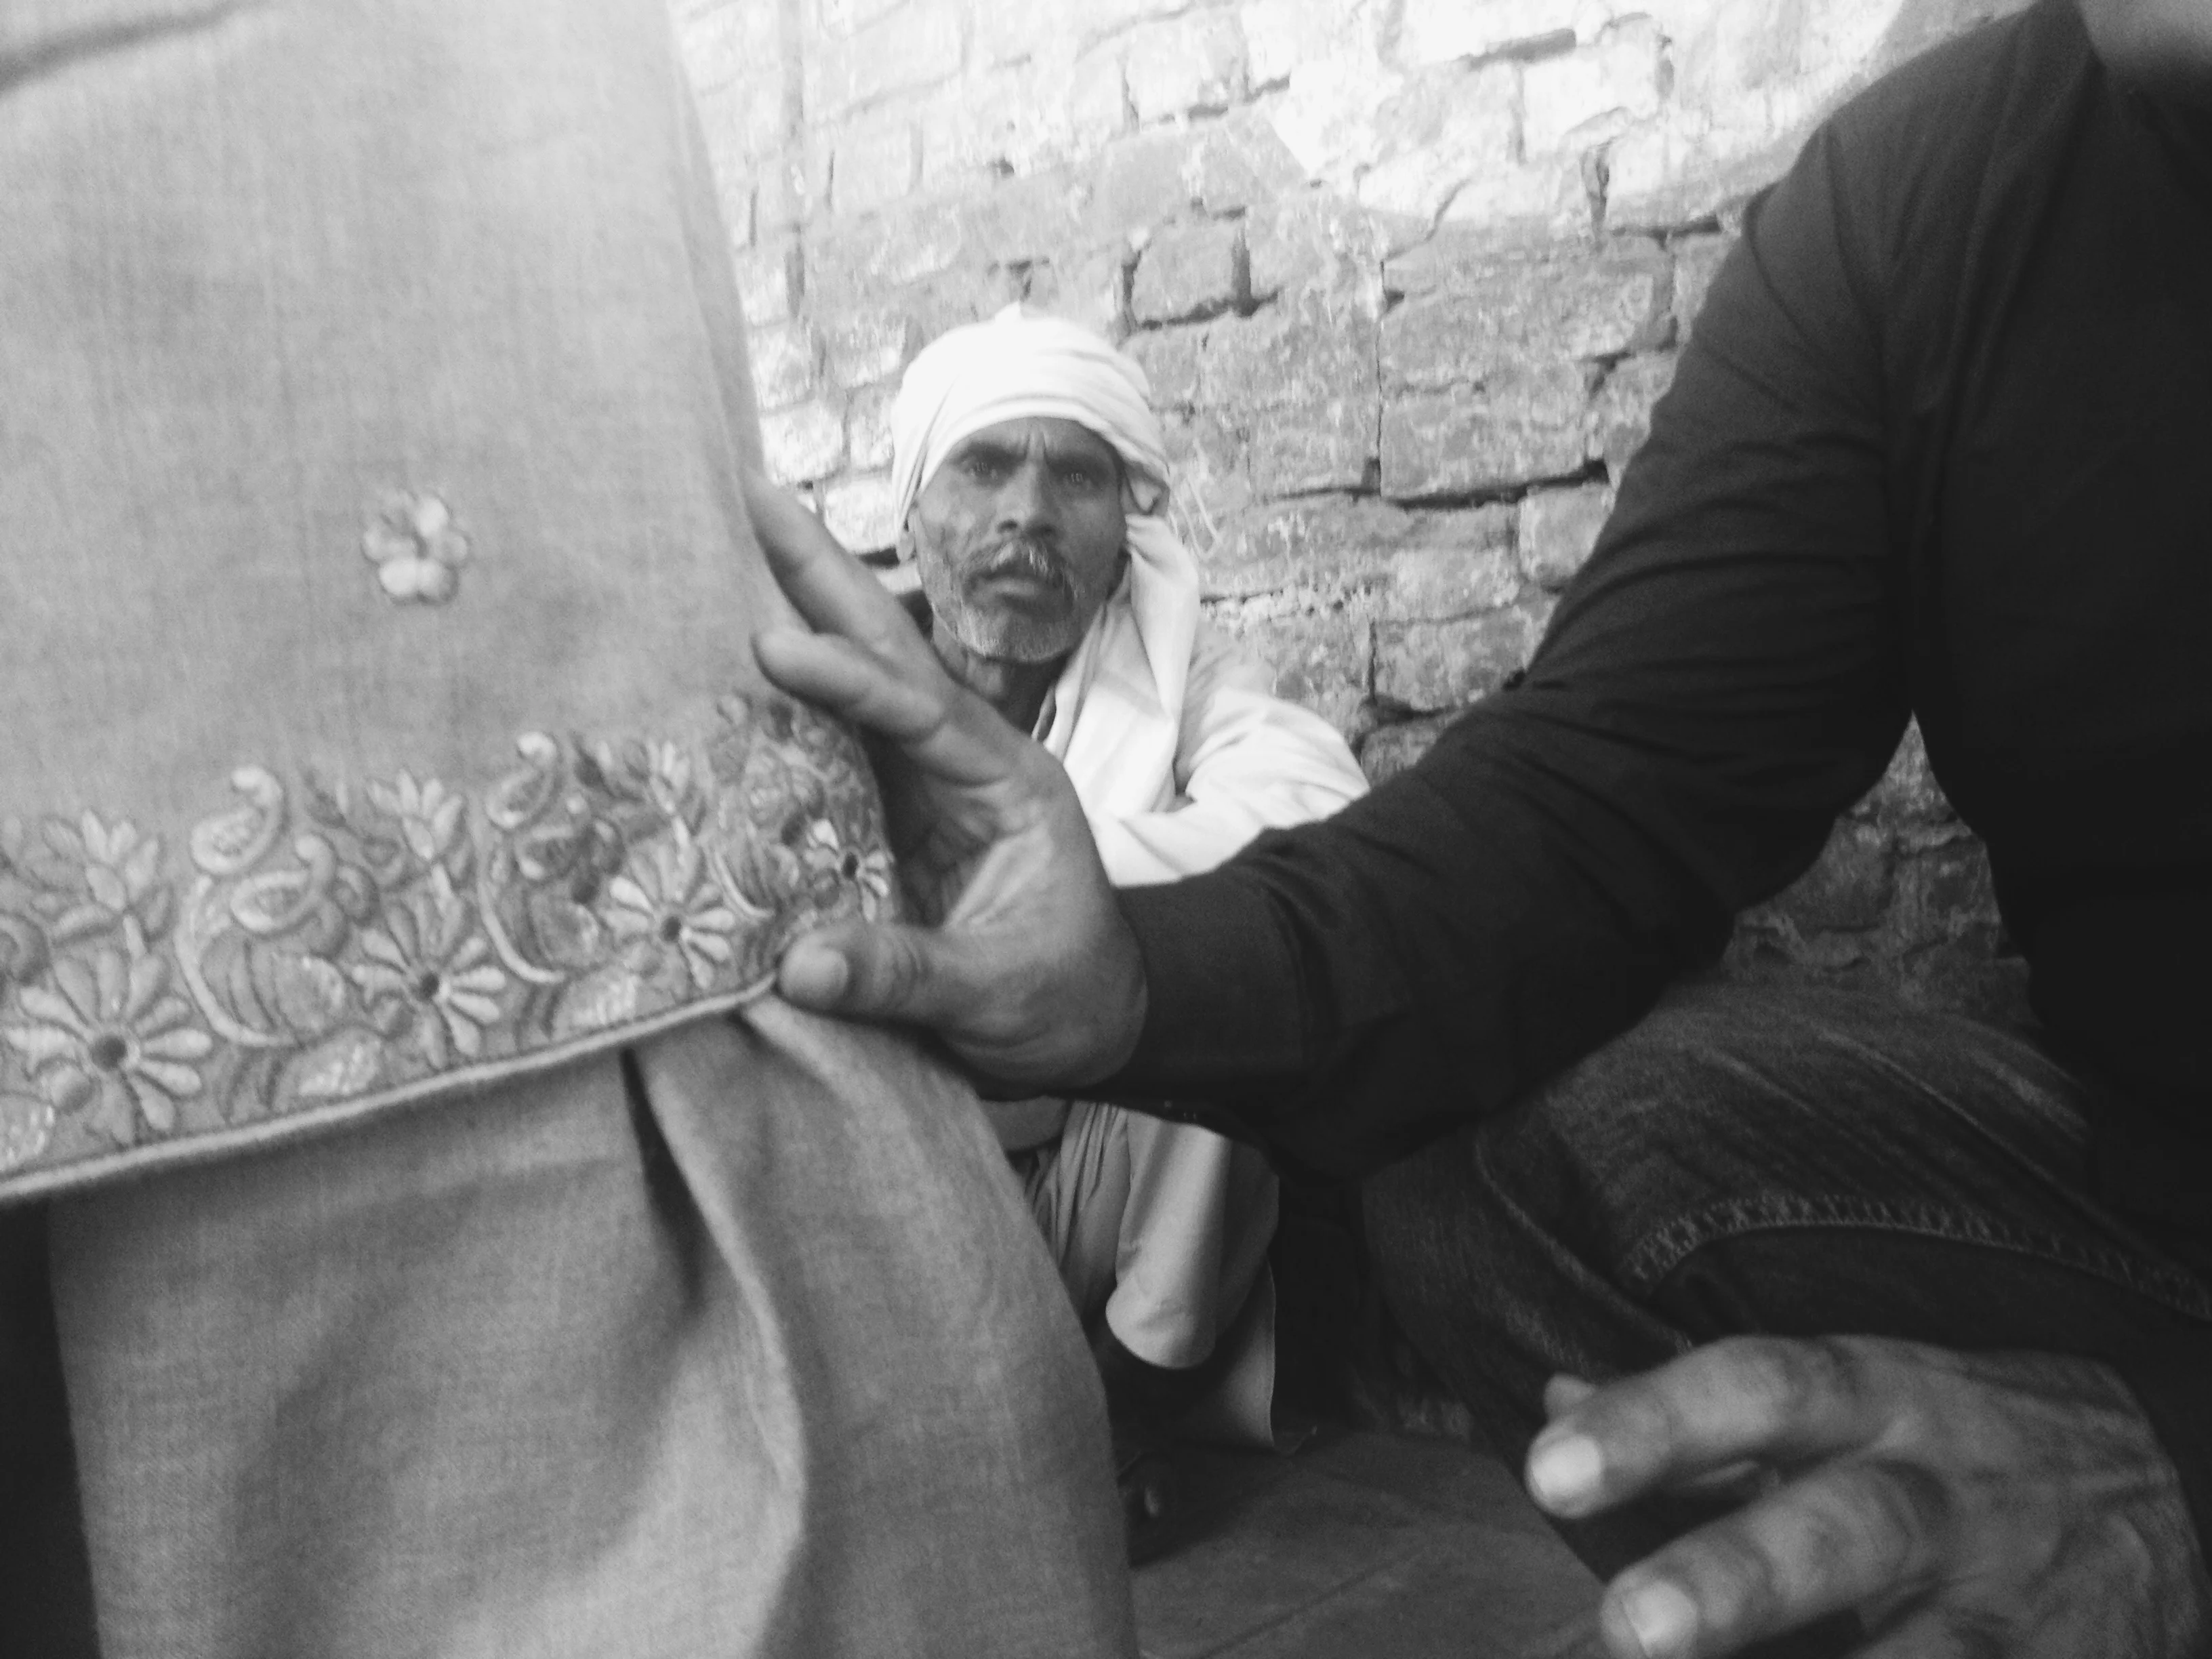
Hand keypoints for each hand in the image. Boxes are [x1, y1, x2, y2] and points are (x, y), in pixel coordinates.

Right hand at [742, 467, 1147, 1088]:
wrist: (1090, 1029)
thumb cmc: (1066, 999)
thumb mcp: (998, 991)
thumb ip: (907, 974)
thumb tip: (799, 966)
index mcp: (1008, 782)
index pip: (923, 711)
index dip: (849, 678)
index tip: (777, 648)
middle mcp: (959, 764)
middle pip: (887, 654)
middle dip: (821, 576)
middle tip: (750, 494)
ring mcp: (916, 788)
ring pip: (847, 691)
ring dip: (787, 621)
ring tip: (714, 550)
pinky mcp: (879, 823)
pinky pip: (819, 758)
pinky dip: (771, 712)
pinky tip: (712, 672)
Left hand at [1526, 1337, 2209, 1657]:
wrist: (2179, 1479)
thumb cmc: (1955, 1444)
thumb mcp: (1845, 1399)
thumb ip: (1701, 1418)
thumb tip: (1557, 1405)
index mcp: (1873, 1402)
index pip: (1754, 1388)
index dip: (1653, 1424)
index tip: (1547, 1468)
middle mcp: (1937, 1497)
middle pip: (1838, 1529)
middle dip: (1735, 1580)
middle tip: (1627, 1628)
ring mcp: (2008, 1606)